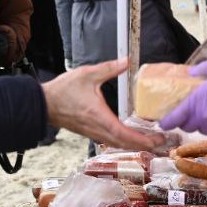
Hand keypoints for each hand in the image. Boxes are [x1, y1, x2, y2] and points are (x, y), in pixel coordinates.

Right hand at [43, 59, 164, 150]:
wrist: (43, 104)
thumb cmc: (63, 90)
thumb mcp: (87, 74)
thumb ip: (109, 68)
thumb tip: (126, 61)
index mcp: (99, 117)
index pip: (124, 134)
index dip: (142, 139)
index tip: (157, 139)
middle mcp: (97, 129)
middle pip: (125, 144)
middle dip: (145, 145)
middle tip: (162, 142)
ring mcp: (93, 132)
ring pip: (118, 144)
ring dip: (135, 145)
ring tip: (152, 142)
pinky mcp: (90, 132)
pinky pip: (111, 141)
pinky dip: (125, 142)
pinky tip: (132, 137)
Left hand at [160, 54, 206, 134]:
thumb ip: (204, 68)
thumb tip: (193, 71)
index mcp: (194, 103)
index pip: (174, 119)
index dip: (167, 122)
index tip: (163, 122)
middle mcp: (203, 118)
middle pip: (189, 126)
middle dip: (187, 121)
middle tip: (190, 112)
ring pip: (205, 129)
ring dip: (203, 122)